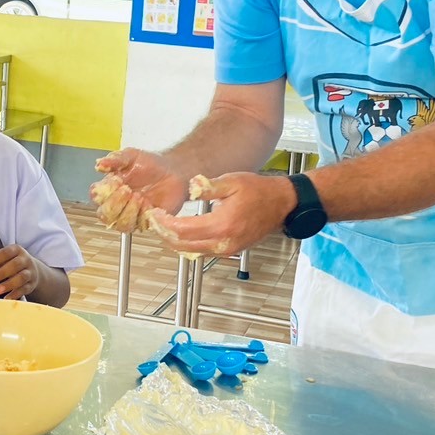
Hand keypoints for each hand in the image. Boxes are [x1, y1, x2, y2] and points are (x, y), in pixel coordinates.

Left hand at [0, 244, 38, 299]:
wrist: (33, 269)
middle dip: (2, 273)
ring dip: (9, 284)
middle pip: (15, 265)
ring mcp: (30, 272)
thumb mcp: (5, 256)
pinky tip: (6, 298)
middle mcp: (25, 260)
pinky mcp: (31, 284)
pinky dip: (15, 294)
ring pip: (21, 277)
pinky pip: (24, 289)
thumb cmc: (12, 262)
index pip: (6, 253)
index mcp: (17, 250)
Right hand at [90, 148, 187, 231]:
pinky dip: (143, 216)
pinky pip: (139, 227)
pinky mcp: (145, 222)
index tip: (116, 182)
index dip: (103, 192)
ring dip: (128, 212)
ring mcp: (131, 215)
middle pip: (104, 215)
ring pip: (120, 225)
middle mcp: (117, 205)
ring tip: (140, 197)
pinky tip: (149, 204)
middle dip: (115, 204)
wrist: (173, 171)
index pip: (96, 197)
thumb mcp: (131, 156)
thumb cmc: (151, 164)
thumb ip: (115, 159)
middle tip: (128, 190)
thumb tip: (100, 164)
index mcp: (109, 189)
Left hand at [144, 171, 293, 256]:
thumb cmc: (258, 191)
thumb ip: (208, 186)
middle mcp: (224, 242)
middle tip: (153, 222)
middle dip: (164, 235)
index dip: (165, 224)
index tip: (155, 215)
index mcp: (222, 224)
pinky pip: (202, 252)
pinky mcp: (229, 251)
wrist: (281, 204)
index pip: (183, 230)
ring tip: (162, 227)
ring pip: (191, 252)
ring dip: (174, 242)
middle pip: (183, 246)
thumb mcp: (231, 182)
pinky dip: (187, 245)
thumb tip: (190, 187)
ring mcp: (227, 250)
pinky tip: (180, 233)